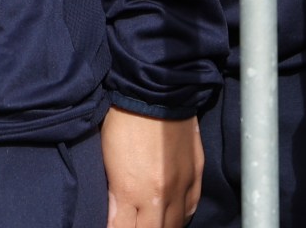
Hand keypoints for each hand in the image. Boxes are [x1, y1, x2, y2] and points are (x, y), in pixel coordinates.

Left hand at [103, 106, 201, 227]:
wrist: (157, 90)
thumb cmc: (125, 121)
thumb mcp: (109, 161)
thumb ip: (114, 196)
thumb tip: (113, 221)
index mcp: (133, 192)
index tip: (116, 226)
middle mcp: (161, 194)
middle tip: (136, 223)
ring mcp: (182, 184)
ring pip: (174, 225)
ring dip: (162, 226)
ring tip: (153, 221)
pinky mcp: (196, 172)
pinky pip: (192, 206)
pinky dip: (181, 216)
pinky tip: (173, 215)